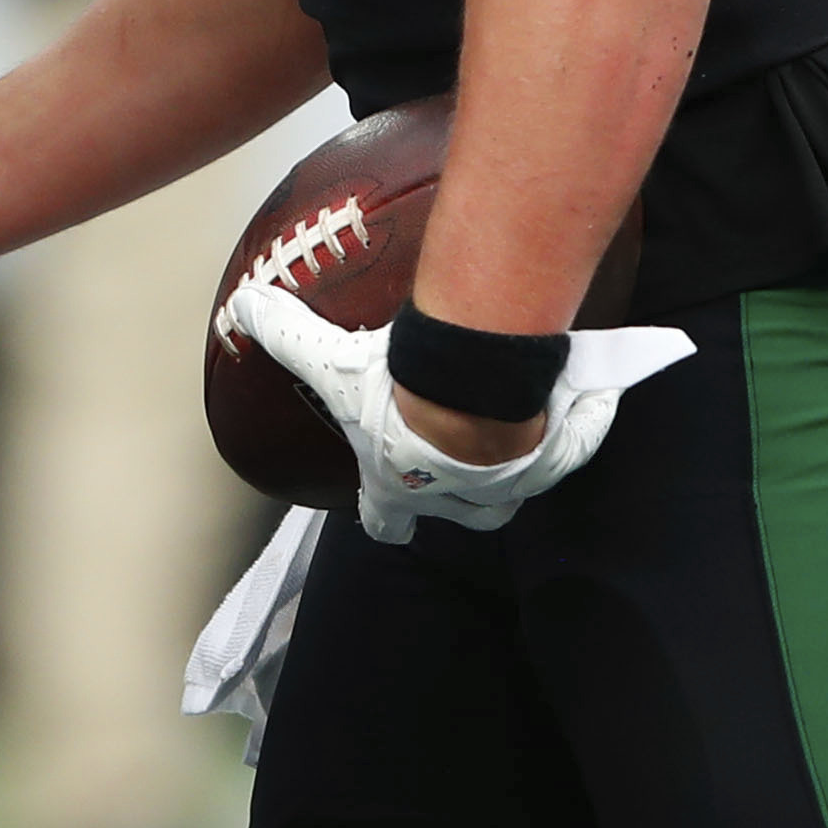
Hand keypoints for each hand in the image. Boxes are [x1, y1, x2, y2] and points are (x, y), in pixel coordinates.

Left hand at [230, 280, 694, 545]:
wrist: (469, 395)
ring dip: (516, 466)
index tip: (385, 519)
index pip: (384, 521)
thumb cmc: (393, 392)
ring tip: (519, 429)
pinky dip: (580, 422)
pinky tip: (585, 395)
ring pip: (517, 487)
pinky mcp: (552, 456)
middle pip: (466, 516)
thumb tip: (242, 307)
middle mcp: (456, 495)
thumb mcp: (326, 360)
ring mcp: (509, 481)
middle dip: (462, 498)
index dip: (383, 519)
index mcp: (400, 486)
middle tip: (463, 465)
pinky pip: (573, 442)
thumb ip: (283, 334)